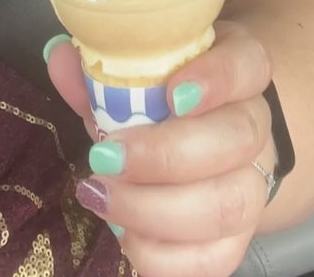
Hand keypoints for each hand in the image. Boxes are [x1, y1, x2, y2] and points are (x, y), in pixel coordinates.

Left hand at [47, 21, 275, 276]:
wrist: (203, 140)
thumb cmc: (162, 99)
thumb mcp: (136, 75)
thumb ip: (98, 70)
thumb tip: (58, 57)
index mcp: (239, 70)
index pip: (249, 64)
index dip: (217, 78)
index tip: (172, 93)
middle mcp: (255, 124)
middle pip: (238, 139)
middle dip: (167, 155)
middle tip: (105, 158)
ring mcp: (253, 185)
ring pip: (231, 204)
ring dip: (156, 210)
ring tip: (102, 198)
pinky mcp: (239, 238)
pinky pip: (217, 260)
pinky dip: (164, 256)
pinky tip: (124, 235)